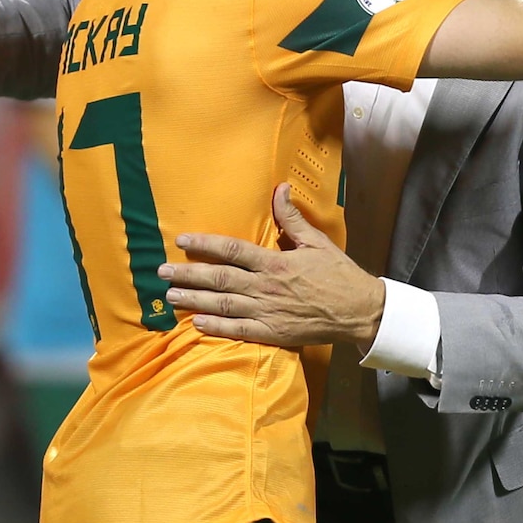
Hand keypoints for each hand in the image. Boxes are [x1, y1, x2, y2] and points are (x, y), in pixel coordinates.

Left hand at [158, 183, 384, 348]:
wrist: (360, 311)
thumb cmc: (338, 275)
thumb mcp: (317, 242)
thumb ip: (292, 219)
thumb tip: (280, 189)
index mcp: (275, 262)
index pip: (232, 250)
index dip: (205, 244)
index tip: (182, 240)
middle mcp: (266, 287)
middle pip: (219, 278)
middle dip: (188, 274)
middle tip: (162, 272)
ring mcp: (268, 312)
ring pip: (223, 304)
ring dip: (194, 299)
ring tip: (170, 295)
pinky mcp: (273, 333)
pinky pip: (239, 331)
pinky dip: (216, 328)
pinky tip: (197, 323)